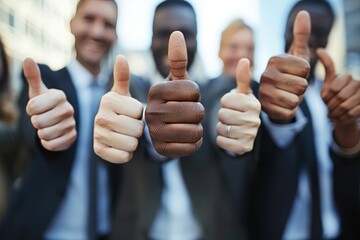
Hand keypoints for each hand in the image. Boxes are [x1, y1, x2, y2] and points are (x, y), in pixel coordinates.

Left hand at [23, 58, 76, 150]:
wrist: (55, 123)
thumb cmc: (44, 105)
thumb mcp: (37, 92)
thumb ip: (33, 76)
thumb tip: (28, 58)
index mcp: (60, 96)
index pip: (34, 106)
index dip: (30, 109)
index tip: (33, 108)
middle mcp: (68, 109)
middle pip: (39, 122)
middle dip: (35, 123)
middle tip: (39, 120)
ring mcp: (72, 124)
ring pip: (46, 134)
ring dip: (41, 133)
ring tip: (45, 128)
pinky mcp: (73, 137)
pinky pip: (53, 145)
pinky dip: (47, 143)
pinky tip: (50, 137)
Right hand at [93, 55, 143, 162]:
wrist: (110, 130)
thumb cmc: (121, 109)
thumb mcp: (123, 93)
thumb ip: (123, 76)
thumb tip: (121, 57)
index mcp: (107, 100)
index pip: (139, 111)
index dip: (140, 113)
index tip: (131, 112)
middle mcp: (99, 117)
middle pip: (136, 129)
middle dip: (138, 128)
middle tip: (129, 125)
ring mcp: (97, 135)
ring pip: (132, 143)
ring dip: (133, 141)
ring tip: (126, 134)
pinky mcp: (99, 151)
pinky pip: (124, 156)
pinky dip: (127, 153)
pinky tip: (121, 145)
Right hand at [145, 31, 204, 156]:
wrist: (160, 128)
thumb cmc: (172, 100)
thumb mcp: (175, 80)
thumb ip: (178, 59)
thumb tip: (177, 33)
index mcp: (155, 91)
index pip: (194, 91)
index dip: (196, 94)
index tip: (184, 97)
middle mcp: (151, 112)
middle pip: (197, 111)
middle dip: (198, 112)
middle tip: (187, 113)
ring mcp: (155, 133)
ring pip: (197, 130)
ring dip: (198, 127)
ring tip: (186, 124)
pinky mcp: (163, 150)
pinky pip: (193, 146)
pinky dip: (195, 142)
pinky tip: (184, 137)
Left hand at [216, 59, 260, 153]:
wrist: (247, 132)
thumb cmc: (242, 109)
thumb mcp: (242, 94)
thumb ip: (242, 78)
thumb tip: (244, 59)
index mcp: (254, 104)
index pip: (225, 100)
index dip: (224, 102)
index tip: (232, 104)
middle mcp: (255, 120)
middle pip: (222, 114)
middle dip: (222, 115)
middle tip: (230, 116)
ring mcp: (251, 135)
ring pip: (220, 128)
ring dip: (220, 127)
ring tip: (229, 125)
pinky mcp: (244, 148)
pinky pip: (221, 142)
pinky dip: (221, 139)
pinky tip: (229, 136)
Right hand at [259, 11, 310, 122]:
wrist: (276, 99)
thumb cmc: (290, 75)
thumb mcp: (298, 56)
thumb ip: (301, 35)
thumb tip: (303, 13)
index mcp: (274, 60)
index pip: (306, 68)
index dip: (306, 74)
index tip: (295, 73)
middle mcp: (266, 75)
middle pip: (302, 85)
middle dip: (302, 88)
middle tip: (291, 87)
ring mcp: (264, 92)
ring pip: (296, 99)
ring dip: (296, 100)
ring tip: (287, 96)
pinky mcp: (265, 109)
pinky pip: (290, 112)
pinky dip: (290, 111)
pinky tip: (282, 106)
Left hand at [317, 48, 359, 147]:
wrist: (341, 113)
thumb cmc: (331, 97)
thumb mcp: (326, 83)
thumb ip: (326, 66)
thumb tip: (319, 49)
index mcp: (346, 77)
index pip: (334, 87)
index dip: (327, 96)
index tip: (325, 99)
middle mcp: (357, 83)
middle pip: (339, 96)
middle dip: (331, 105)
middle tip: (329, 108)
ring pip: (345, 105)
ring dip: (336, 112)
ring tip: (334, 113)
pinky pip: (351, 113)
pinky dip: (343, 117)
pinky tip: (341, 116)